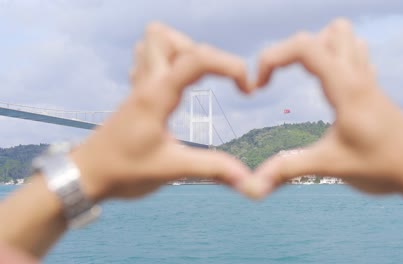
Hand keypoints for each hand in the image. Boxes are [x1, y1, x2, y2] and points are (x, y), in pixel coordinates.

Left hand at [70, 23, 252, 200]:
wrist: (86, 176)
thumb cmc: (123, 172)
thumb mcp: (172, 170)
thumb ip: (212, 169)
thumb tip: (247, 179)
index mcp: (156, 96)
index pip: (197, 58)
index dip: (230, 65)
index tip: (247, 89)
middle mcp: (146, 83)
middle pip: (164, 36)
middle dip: (198, 51)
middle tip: (211, 80)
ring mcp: (137, 86)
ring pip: (152, 42)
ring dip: (178, 51)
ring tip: (195, 79)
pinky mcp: (135, 94)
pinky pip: (146, 59)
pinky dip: (165, 62)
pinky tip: (175, 86)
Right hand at [251, 19, 402, 196]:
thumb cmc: (382, 166)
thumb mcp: (330, 166)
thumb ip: (290, 169)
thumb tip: (254, 185)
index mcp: (345, 87)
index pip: (303, 46)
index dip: (271, 58)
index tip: (258, 87)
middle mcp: (357, 76)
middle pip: (326, 33)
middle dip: (294, 50)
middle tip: (283, 79)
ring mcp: (367, 80)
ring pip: (345, 38)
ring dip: (319, 49)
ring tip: (304, 78)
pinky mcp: (372, 89)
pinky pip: (355, 55)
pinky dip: (335, 59)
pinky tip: (327, 86)